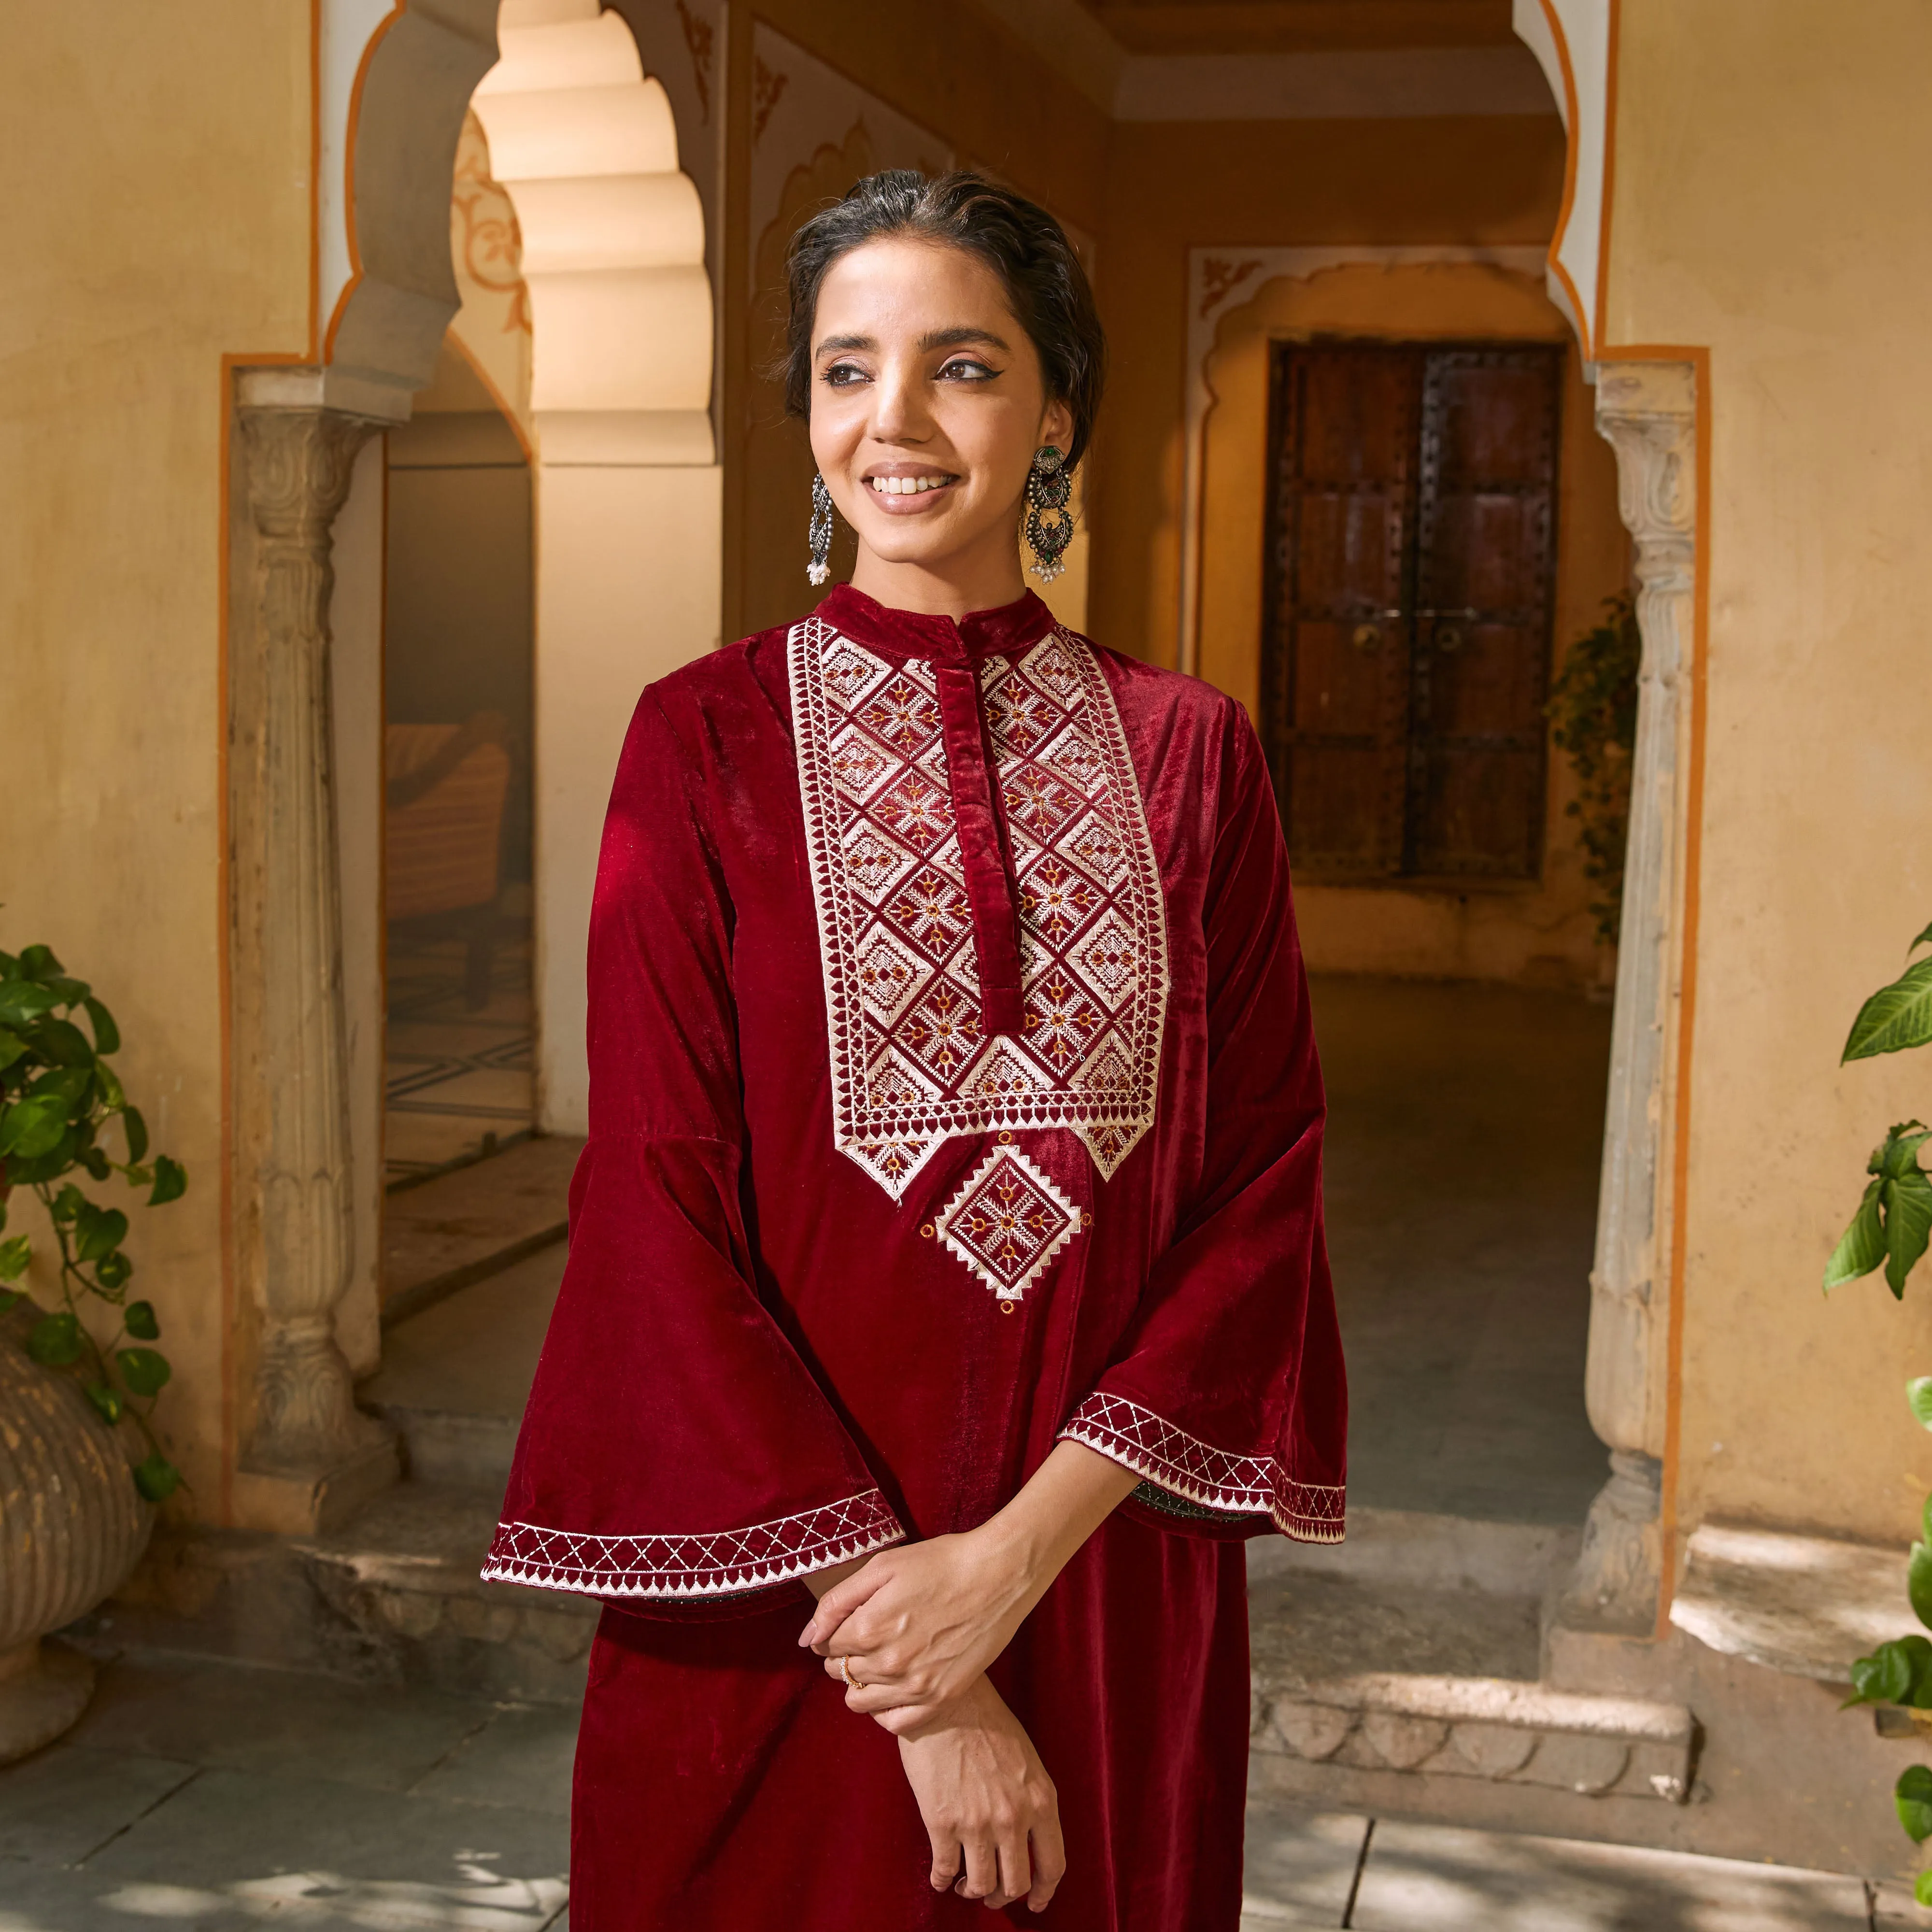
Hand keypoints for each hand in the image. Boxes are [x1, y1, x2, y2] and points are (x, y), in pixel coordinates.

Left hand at [802, 1441, 1139, 1729]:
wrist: (999, 1575)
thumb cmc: (940, 1563)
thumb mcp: (882, 1566)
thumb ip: (837, 1603)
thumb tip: (808, 1640)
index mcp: (869, 1628)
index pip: (826, 1647)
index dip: (834, 1633)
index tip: (853, 1621)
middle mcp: (888, 1664)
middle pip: (840, 1674)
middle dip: (845, 1656)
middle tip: (871, 1635)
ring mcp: (916, 1686)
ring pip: (860, 1703)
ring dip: (862, 1683)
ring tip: (884, 1658)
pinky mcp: (941, 1698)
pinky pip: (895, 1723)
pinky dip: (887, 1709)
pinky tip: (898, 1684)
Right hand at [896, 1675, 1064, 1912]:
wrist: (946, 1701)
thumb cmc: (986, 1722)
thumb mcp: (1026, 1761)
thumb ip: (1031, 1800)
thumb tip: (1027, 1838)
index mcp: (1040, 1800)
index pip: (1053, 1865)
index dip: (1045, 1892)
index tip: (1036, 1903)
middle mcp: (1013, 1818)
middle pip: (1016, 1884)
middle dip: (1003, 1896)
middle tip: (991, 1892)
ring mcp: (978, 1824)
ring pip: (982, 1885)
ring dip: (973, 1890)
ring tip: (964, 1883)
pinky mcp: (943, 1823)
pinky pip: (945, 1871)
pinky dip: (942, 1880)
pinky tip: (940, 1876)